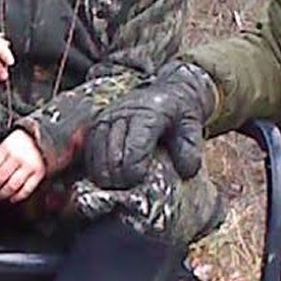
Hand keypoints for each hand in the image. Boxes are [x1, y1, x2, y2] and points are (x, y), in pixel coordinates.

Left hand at [0, 129, 46, 202]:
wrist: (38, 140)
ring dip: (3, 194)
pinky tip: (12, 198)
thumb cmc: (17, 145)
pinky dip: (17, 196)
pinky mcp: (39, 173)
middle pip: (0, 178)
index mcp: (6, 146)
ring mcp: (30, 164)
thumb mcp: (4, 145)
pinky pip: (26, 189)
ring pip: (12, 186)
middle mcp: (19, 155)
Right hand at [86, 60, 216, 189]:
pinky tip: (104, 176)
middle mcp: (122, 114)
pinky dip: (94, 167)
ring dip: (103, 175)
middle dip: (118, 179)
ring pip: (95, 154)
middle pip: (111, 156)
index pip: (133, 150)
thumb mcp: (192, 127)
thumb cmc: (178, 113)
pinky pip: (88, 150)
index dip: (134, 173)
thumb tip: (185, 171)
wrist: (166, 90)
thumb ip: (189, 149)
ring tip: (116, 186)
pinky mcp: (95, 124)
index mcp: (148, 114)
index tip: (140, 182)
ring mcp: (105, 118)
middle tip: (128, 189)